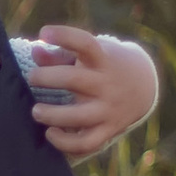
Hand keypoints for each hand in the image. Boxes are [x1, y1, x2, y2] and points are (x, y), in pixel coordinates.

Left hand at [27, 26, 158, 158]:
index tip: (44, 33)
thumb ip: (61, 53)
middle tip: (33, 77)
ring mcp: (108, 109)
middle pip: (73, 80)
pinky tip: (50, 133)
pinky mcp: (108, 129)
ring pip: (78, 117)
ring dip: (51, 115)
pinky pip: (86, 142)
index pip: (84, 43)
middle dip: (45, 78)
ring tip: (36, 111)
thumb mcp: (91, 54)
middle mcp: (106, 84)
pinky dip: (65, 143)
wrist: (143, 85)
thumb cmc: (105, 65)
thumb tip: (35, 51)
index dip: (63, 35)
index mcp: (102, 59)